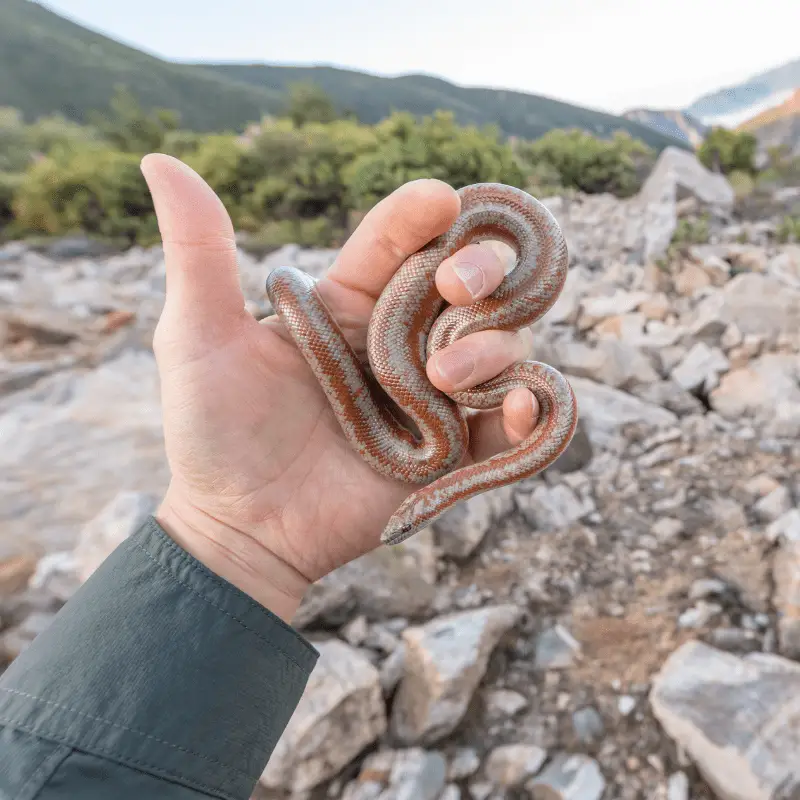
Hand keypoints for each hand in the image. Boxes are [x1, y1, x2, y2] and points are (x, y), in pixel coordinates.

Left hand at [141, 155, 538, 620]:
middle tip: (461, 283)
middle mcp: (402, 342)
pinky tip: (516, 405)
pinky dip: (533, 410)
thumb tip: (160, 160)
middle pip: (472, 283)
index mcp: (350, 305)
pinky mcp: (455, 452)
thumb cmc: (213, 434)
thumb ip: (198, 253)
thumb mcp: (196, 337)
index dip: (422, 215)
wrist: (241, 529)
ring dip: (493, 346)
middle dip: (482, 267)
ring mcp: (434, 396)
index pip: (399, 242)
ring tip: (443, 375)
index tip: (439, 198)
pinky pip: (516, 423)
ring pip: (502, 345)